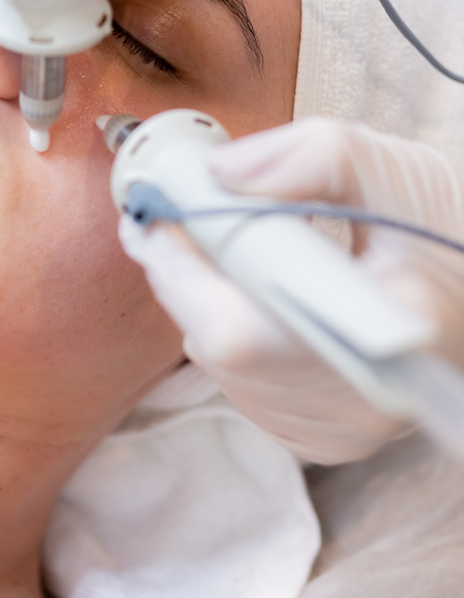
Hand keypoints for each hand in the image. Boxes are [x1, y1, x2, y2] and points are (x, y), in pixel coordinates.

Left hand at [119, 119, 463, 463]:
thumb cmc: (441, 239)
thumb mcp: (395, 171)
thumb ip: (315, 156)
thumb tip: (222, 173)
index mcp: (391, 326)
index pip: (242, 329)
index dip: (187, 269)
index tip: (162, 215)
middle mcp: (362, 397)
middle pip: (220, 345)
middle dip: (187, 272)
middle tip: (177, 219)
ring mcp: (337, 430)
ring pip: (220, 364)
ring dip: (205, 300)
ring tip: (229, 249)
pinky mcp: (318, 441)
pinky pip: (238, 385)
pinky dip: (229, 331)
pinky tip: (255, 294)